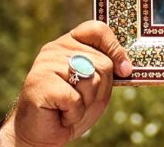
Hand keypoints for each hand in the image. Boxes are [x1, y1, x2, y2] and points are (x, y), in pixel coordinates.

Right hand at [1, 21, 132, 146]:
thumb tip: (126, 67)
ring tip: (68, 107)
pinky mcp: (41, 82)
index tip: (124, 70)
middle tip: (81, 100)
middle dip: (100, 90)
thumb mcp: (95, 89)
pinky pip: (75, 99)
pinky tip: (60, 114)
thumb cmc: (68, 109)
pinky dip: (73, 114)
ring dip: (86, 103)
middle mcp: (56, 48)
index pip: (97, 30)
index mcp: (70, 43)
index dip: (115, 48)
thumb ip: (108, 73)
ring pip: (91, 80)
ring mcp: (46, 63)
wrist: (38, 133)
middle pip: (102, 62)